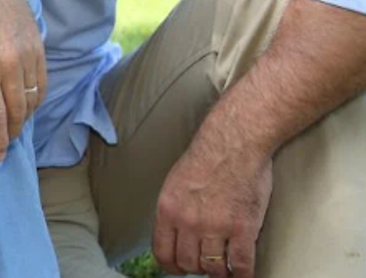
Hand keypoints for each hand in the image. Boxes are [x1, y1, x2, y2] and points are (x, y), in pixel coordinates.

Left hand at [0, 0, 45, 160]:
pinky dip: (37, 98)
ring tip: (14, 127)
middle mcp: (10, 66)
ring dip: (26, 118)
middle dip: (12, 133)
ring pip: (33, 100)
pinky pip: (42, 82)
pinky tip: (27, 104)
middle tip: (4, 144)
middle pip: (18, 112)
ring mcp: (28, 56)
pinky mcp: (39, 47)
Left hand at [153, 135, 272, 276]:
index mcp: (168, 209)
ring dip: (219, 271)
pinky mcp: (243, 228)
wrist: (234, 142)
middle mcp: (188, 221)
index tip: (180, 269)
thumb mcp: (175, 183)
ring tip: (224, 267)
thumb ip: (173, 210)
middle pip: (188, 263)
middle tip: (206, 263)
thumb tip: (174, 235)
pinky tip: (242, 274)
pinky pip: (240, 266)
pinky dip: (242, 275)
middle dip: (197, 267)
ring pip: (213, 268)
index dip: (172, 267)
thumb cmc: (207, 158)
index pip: (163, 253)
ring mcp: (215, 226)